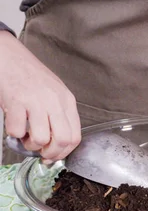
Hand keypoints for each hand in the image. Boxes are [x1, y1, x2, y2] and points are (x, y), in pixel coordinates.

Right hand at [0, 31, 80, 161]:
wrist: (9, 55)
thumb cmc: (30, 74)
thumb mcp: (54, 92)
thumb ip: (59, 114)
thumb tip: (58, 141)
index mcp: (67, 101)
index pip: (75, 136)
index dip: (64, 152)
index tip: (54, 156)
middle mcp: (54, 101)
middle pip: (62, 141)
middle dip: (50, 154)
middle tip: (41, 153)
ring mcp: (35, 101)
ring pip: (41, 139)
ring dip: (31, 145)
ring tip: (25, 138)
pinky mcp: (16, 101)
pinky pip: (16, 130)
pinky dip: (13, 134)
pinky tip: (13, 125)